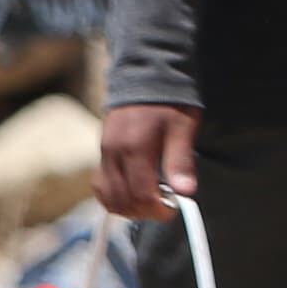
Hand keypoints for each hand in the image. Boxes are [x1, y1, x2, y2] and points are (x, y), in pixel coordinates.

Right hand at [97, 104, 198, 222]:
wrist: (146, 75)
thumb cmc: (171, 101)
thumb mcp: (184, 127)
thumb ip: (181, 160)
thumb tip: (186, 192)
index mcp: (135, 147)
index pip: (140, 193)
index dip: (157, 209)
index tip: (173, 210)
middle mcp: (113, 153)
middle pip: (121, 199)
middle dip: (143, 212)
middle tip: (164, 209)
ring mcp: (104, 153)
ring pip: (106, 196)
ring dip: (127, 208)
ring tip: (150, 204)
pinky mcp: (101, 152)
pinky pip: (101, 185)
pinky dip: (114, 197)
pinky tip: (133, 195)